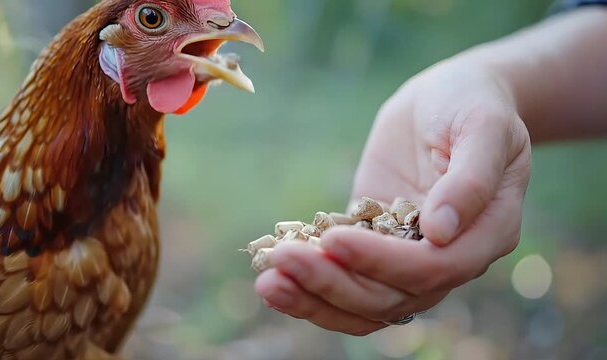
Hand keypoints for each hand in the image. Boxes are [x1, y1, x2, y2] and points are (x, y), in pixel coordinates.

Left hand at [255, 54, 531, 334]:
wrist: (446, 99)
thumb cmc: (472, 104)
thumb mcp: (484, 126)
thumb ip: (471, 178)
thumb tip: (440, 231)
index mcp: (485, 233)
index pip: (434, 267)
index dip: (383, 261)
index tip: (334, 240)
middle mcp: (448, 257)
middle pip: (390, 295)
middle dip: (333, 283)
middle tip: (282, 263)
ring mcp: (407, 255)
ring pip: (364, 300)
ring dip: (314, 297)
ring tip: (267, 283)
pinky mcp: (374, 243)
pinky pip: (345, 277)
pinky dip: (310, 286)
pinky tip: (273, 277)